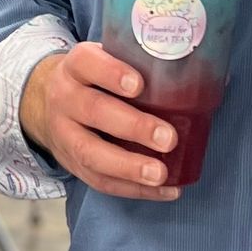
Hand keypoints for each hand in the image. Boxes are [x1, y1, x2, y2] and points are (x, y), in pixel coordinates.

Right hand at [19, 44, 180, 200]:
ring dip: (128, 167)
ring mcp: (63, 134)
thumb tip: (203, 74)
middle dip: (133, 127)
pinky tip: (164, 189)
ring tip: (160, 173)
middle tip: (168, 138)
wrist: (48, 103)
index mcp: (76, 67)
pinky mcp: (71, 163)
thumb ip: (140, 64)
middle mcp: (65, 98)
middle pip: (93, 110)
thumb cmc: (94, 80)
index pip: (87, 63)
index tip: (139, 85)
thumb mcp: (106, 61)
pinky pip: (99, 181)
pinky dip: (133, 189)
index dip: (112, 74)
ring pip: (90, 152)